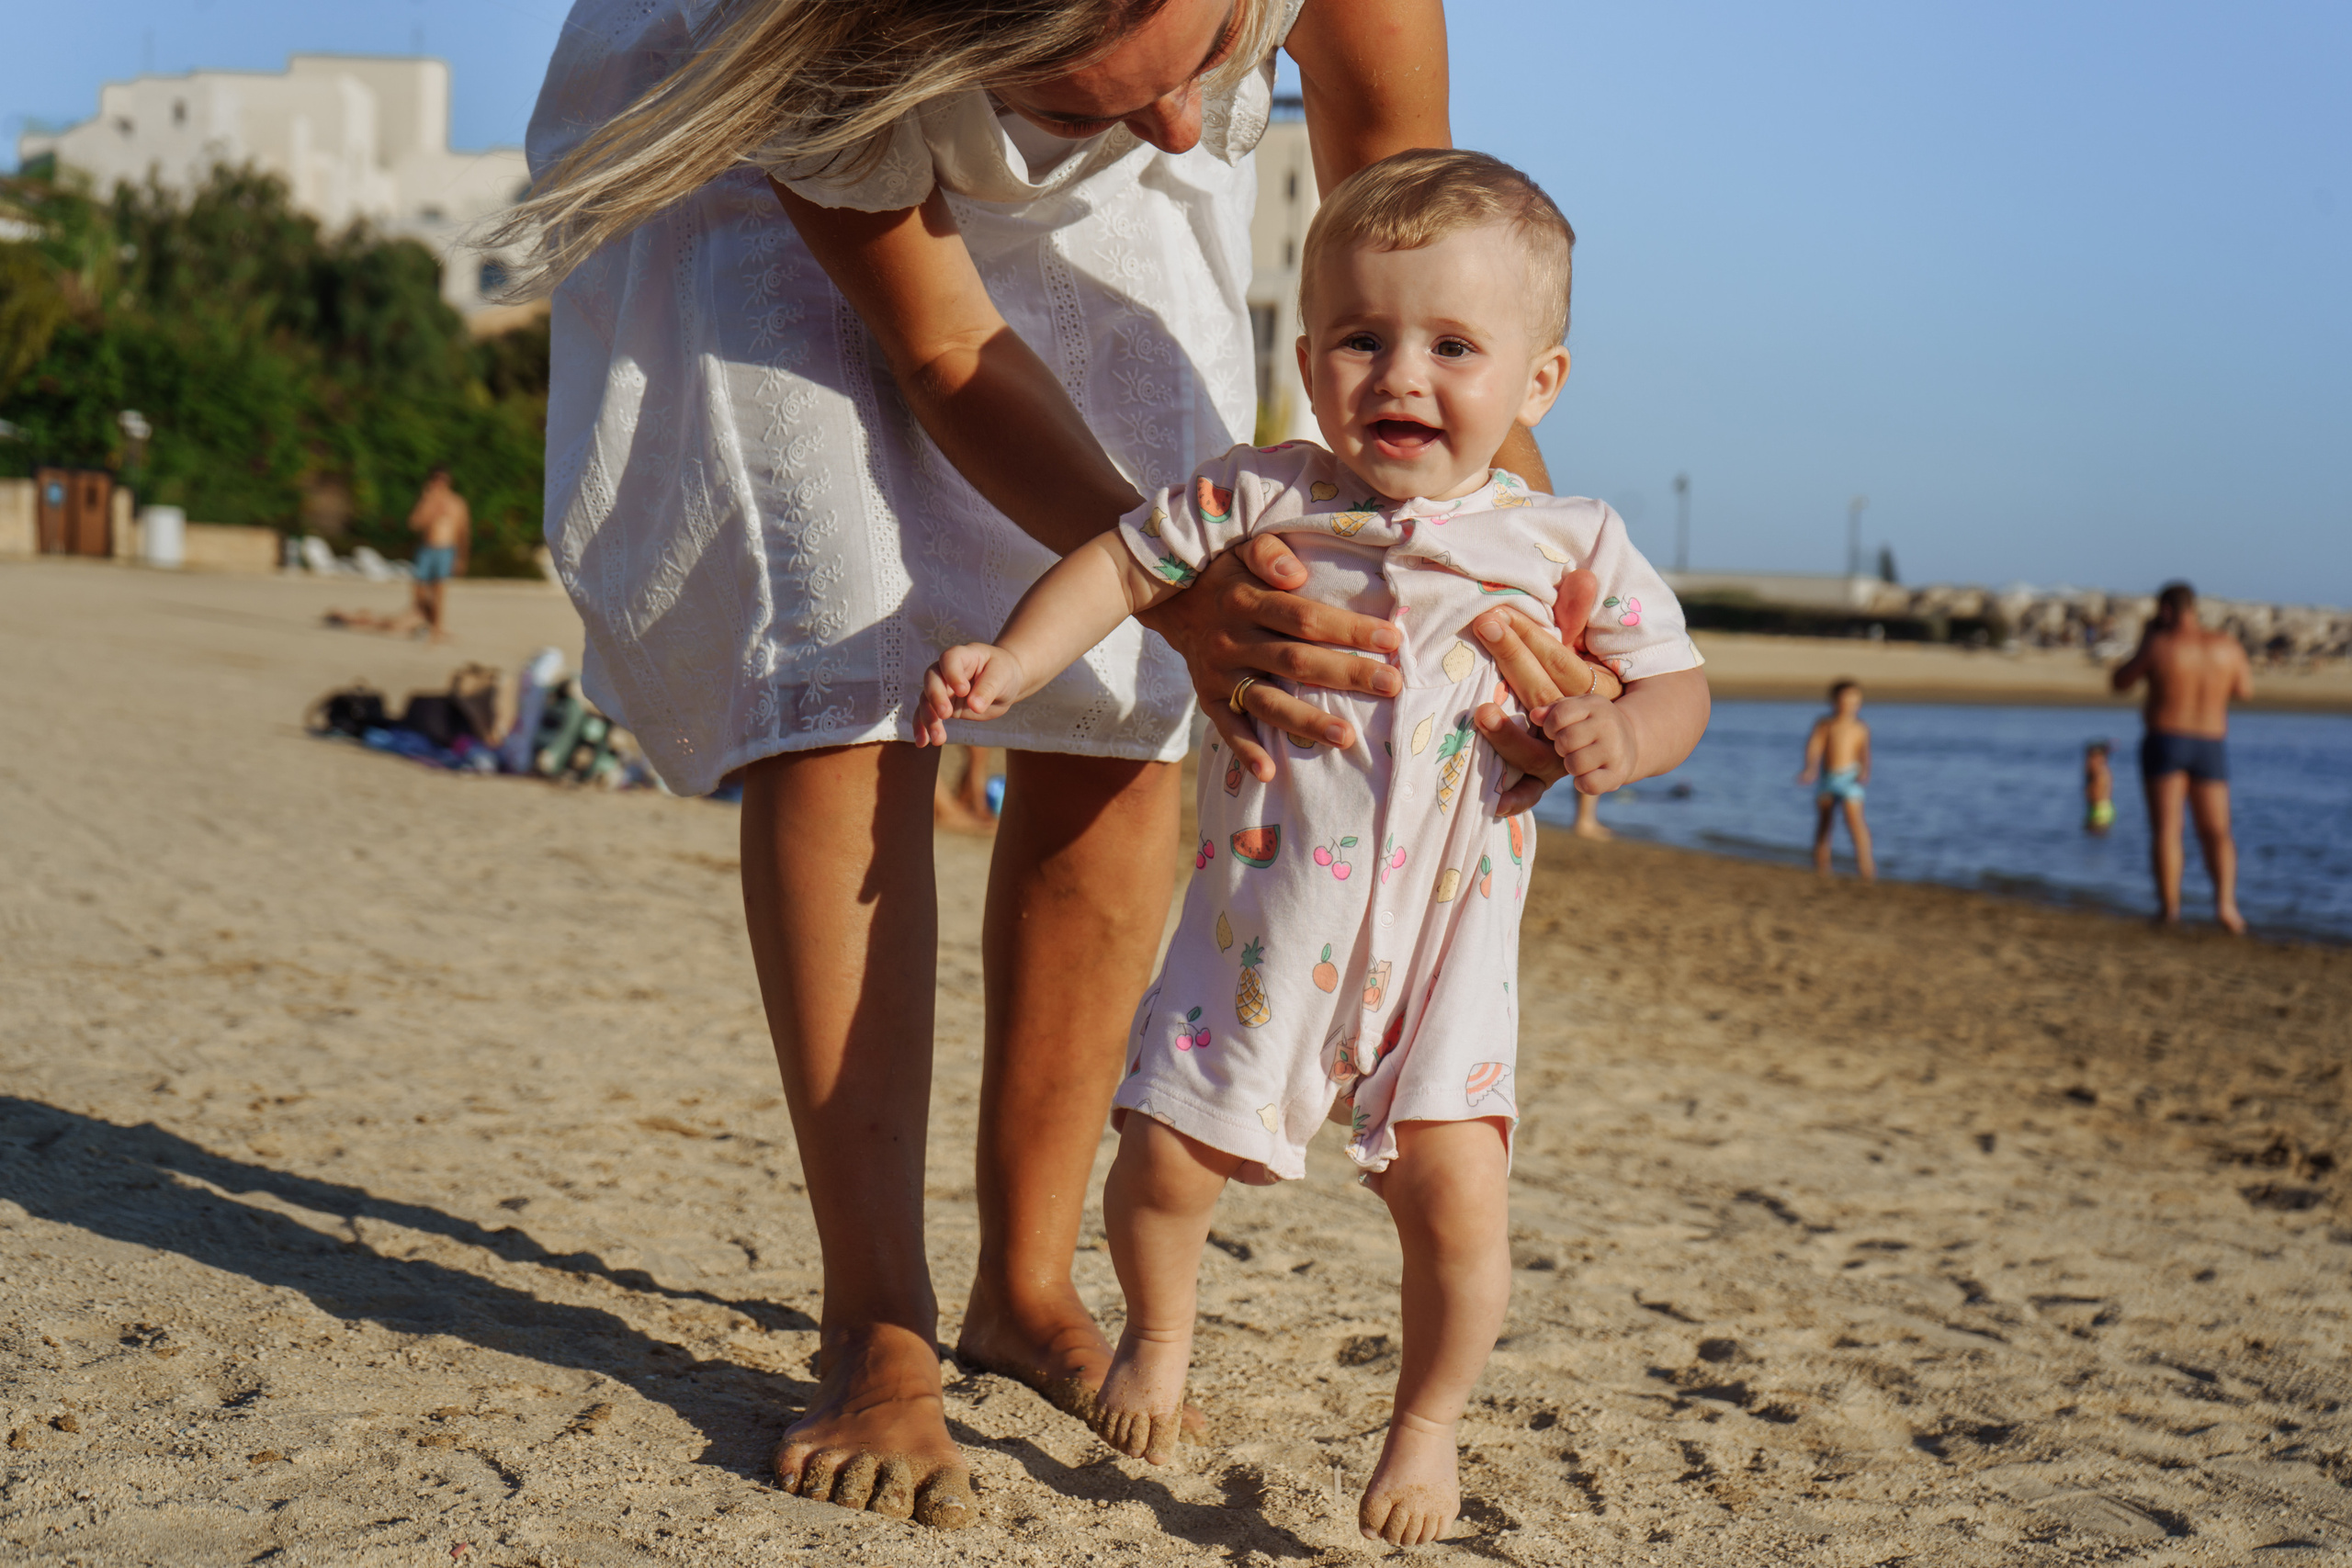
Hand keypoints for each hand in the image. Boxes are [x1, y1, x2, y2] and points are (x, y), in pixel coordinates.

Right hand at [917, 644, 1025, 745]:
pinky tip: (922, 743)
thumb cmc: (1004, 673)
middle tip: (946, 715)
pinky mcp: (942, 706)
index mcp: (963, 656)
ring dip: (928, 719)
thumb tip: (975, 707)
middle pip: (932, 679)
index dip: (952, 673)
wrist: (1004, 684)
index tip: (963, 691)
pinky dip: (923, 728)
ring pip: (926, 700)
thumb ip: (988, 689)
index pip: (949, 659)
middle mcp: (947, 670)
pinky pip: (926, 715)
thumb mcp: (1002, 677)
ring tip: (938, 739)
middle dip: (936, 697)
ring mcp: (942, 688)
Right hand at [1135, 534, 1402, 783]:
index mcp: (1246, 601)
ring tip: (1348, 737)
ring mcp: (1219, 674)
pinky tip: (1271, 773)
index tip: (1391, 639)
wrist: (1172, 601)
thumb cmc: (1228, 575)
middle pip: (1295, 661)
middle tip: (1392, 686)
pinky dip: (1246, 752)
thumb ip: (1269, 554)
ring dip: (1307, 722)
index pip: (1304, 617)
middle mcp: (1232, 640)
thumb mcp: (1242, 548)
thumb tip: (1298, 574)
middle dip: (1346, 674)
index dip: (1347, 629)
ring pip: (1267, 702)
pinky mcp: (1208, 698)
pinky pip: (1227, 728)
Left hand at [1470, 570, 1623, 815]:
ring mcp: (1578, 753)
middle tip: (1485, 626)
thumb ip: (1578, 619)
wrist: (1628, 748)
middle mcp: (1582, 720)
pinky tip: (1497, 800)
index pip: (1558, 657)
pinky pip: (1543, 790)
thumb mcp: (1585, 658)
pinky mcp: (1573, 782)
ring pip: (1547, 748)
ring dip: (1514, 736)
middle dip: (1514, 658)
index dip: (1529, 635)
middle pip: (1545, 692)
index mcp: (1588, 686)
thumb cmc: (1588, 698)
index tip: (1495, 612)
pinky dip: (1524, 797)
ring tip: (1480, 713)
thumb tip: (1582, 575)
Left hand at [1535, 695, 1640, 793]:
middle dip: (1560, 747)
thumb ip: (1553, 711)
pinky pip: (1588, 784)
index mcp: (1595, 705)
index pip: (1559, 716)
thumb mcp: (1576, 709)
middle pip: (1566, 741)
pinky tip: (1585, 775)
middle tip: (1569, 747)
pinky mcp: (1619, 773)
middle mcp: (1608, 725)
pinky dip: (1581, 783)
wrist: (1630, 740)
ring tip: (1578, 759)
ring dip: (1570, 765)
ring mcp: (1615, 750)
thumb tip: (1535, 716)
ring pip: (1575, 764)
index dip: (1550, 727)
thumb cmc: (1591, 724)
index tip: (1556, 731)